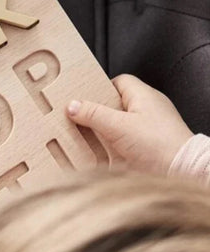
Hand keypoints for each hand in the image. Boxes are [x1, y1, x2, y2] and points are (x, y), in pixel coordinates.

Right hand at [66, 74, 193, 174]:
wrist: (179, 170)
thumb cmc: (159, 144)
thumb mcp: (118, 126)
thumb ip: (93, 114)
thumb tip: (73, 106)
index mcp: (143, 95)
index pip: (119, 81)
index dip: (100, 88)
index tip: (83, 98)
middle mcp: (147, 108)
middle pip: (115, 104)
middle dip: (97, 112)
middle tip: (81, 119)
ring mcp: (147, 127)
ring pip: (118, 123)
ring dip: (103, 130)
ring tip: (88, 137)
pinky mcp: (146, 144)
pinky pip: (124, 139)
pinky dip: (111, 144)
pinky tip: (101, 152)